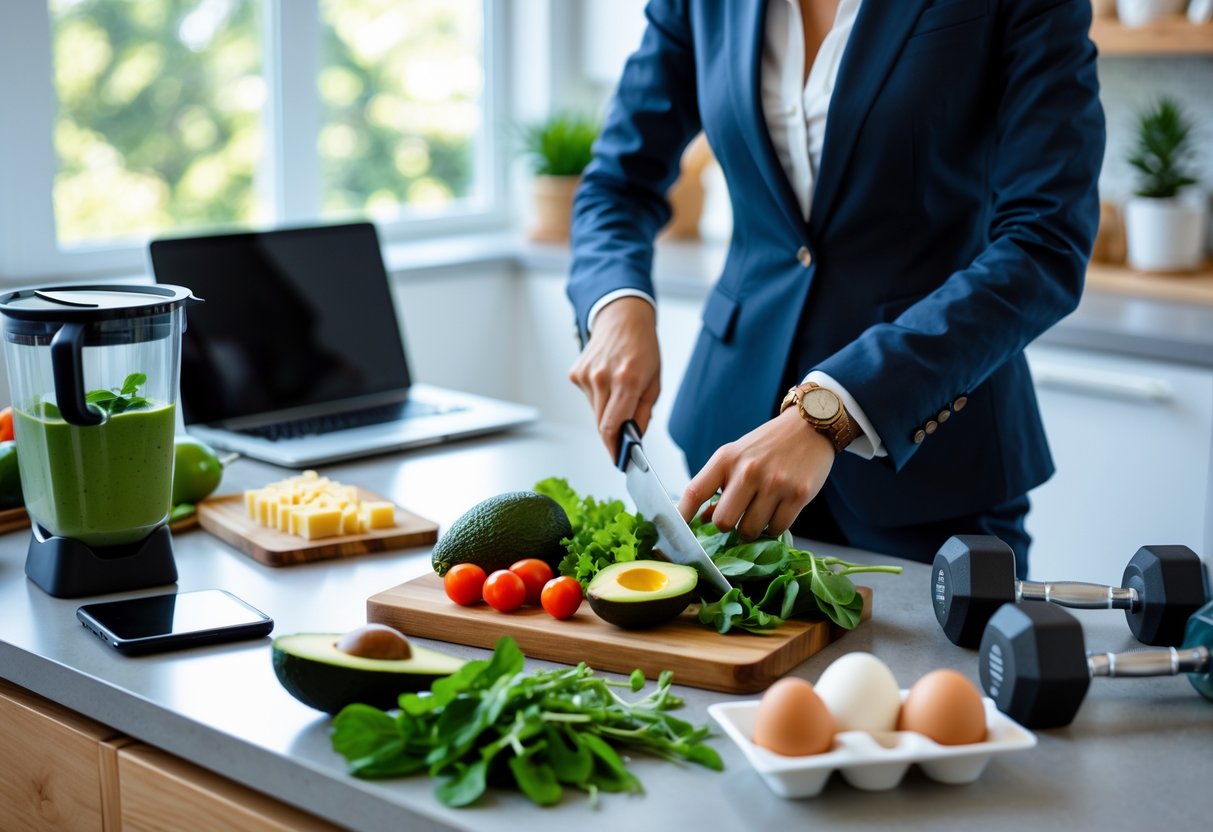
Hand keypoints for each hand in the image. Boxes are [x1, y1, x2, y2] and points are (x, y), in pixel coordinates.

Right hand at [568, 297, 660, 455]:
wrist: (622, 319)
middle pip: (601, 424)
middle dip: (612, 433)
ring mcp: (586, 375)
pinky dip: (598, 397)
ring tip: (618, 392)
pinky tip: (606, 381)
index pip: (612, 426)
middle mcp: (603, 378)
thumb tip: (634, 438)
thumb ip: (643, 413)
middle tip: (624, 433)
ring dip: (606, 412)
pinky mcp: (576, 373)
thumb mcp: (654, 382)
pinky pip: (588, 398)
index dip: (614, 448)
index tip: (618, 460)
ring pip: (594, 411)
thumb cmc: (643, 349)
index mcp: (627, 381)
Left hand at [678, 408, 834, 538]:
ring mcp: (774, 483)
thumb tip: (703, 519)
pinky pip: (776, 529)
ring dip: (753, 529)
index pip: (694, 493)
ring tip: (761, 511)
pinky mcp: (798, 495)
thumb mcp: (736, 456)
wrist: (809, 426)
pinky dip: (773, 528)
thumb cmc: (767, 444)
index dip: (682, 517)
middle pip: (723, 522)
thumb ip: (718, 485)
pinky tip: (777, 512)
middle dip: (728, 526)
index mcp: (726, 459)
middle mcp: (747, 470)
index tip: (678, 534)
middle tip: (738, 516)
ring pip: (750, 530)